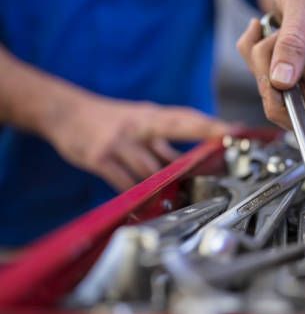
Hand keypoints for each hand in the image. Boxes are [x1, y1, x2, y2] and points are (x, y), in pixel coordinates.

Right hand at [46, 95, 231, 191]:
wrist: (64, 111)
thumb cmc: (110, 119)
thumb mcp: (138, 122)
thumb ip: (163, 142)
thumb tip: (192, 160)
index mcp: (150, 115)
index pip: (185, 118)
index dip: (209, 124)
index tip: (232, 129)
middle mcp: (137, 125)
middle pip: (174, 131)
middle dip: (199, 140)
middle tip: (220, 149)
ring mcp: (118, 142)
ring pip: (149, 169)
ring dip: (163, 185)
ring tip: (177, 197)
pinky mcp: (99, 158)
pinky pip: (123, 182)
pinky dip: (136, 194)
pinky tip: (144, 203)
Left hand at [237, 0, 304, 155]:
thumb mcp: (302, 2)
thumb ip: (294, 41)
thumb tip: (284, 82)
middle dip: (274, 85)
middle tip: (265, 47)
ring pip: (280, 95)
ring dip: (262, 65)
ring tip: (268, 32)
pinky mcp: (295, 77)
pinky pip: (266, 82)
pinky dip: (254, 59)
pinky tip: (261, 33)